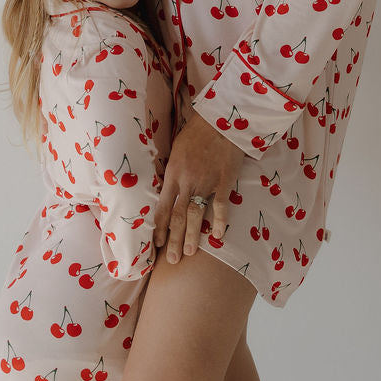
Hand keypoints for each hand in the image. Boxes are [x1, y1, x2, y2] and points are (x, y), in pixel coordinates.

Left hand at [155, 113, 243, 264]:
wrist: (220, 120)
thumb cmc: (197, 132)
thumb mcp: (176, 149)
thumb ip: (173, 171)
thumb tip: (167, 188)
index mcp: (173, 174)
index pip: (161, 207)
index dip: (159, 228)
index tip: (156, 243)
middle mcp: (186, 182)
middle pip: (176, 217)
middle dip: (173, 240)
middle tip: (171, 260)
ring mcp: (205, 183)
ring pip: (195, 215)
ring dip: (192, 237)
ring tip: (189, 254)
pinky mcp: (223, 181)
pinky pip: (220, 206)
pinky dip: (219, 222)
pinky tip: (217, 236)